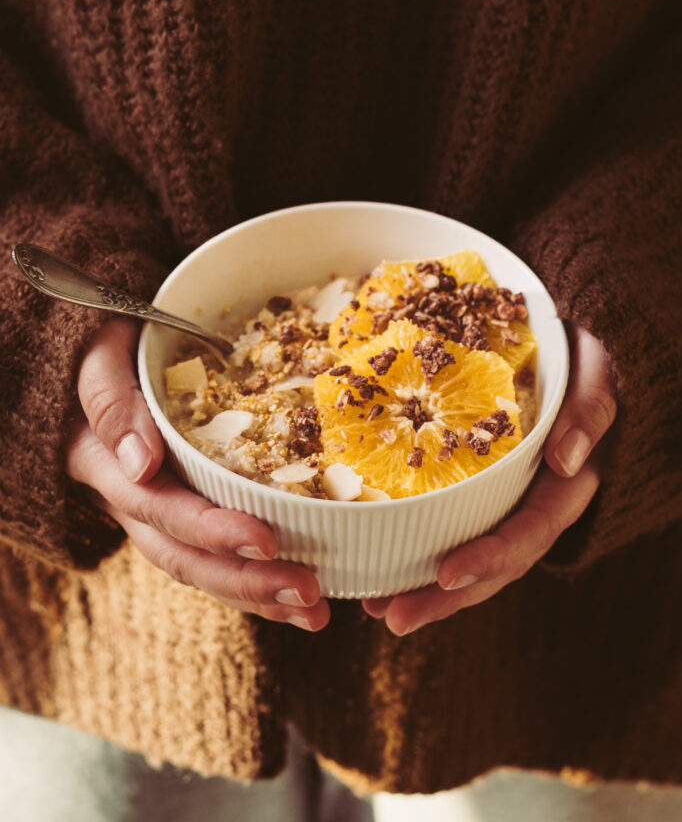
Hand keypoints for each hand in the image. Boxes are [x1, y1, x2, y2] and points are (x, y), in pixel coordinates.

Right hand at [66, 318, 329, 630]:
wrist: (108, 348)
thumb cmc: (110, 338)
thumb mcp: (100, 352)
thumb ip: (110, 398)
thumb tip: (140, 462)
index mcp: (101, 460)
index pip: (155, 506)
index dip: (209, 528)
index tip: (266, 538)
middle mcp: (127, 496)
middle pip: (181, 554)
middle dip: (245, 578)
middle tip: (308, 592)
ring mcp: (153, 509)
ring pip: (199, 567)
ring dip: (256, 594)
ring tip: (315, 610)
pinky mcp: (182, 507)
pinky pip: (213, 554)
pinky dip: (255, 577)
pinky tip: (298, 594)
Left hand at [363, 324, 615, 634]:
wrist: (571, 346)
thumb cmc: (584, 358)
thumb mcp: (596, 374)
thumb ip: (589, 412)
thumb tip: (566, 461)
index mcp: (567, 484)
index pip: (531, 530)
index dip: (492, 556)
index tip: (447, 573)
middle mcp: (537, 503)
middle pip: (496, 563)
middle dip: (446, 596)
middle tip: (393, 616)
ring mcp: (510, 501)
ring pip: (473, 554)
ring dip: (427, 589)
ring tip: (377, 608)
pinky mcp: (485, 490)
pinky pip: (456, 527)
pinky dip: (421, 550)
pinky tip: (382, 565)